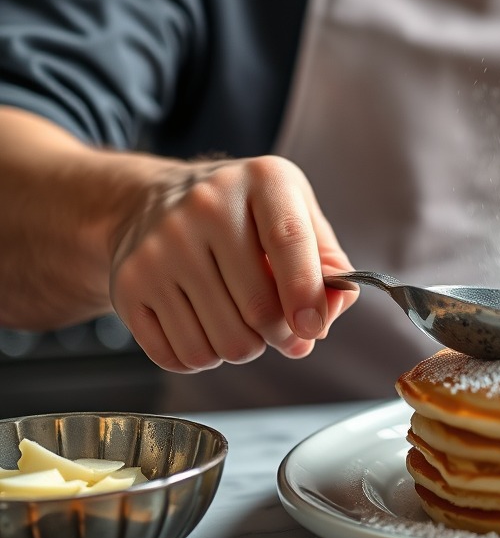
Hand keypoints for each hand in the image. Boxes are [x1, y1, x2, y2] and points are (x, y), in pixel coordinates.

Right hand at [110, 155, 356, 371]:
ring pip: (222, 342)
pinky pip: (181, 354)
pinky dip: (203, 358)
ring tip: (241, 322)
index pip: (288, 240)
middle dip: (281, 335)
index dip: (306, 293)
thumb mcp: (293, 210)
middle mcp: (206, 206)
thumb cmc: (240, 212)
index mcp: (261, 179)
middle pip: (258, 307)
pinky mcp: (129, 283)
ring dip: (244, 349)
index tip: (312, 327)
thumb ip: (326, 259)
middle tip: (282, 330)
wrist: (149, 200)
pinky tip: (206, 327)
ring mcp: (162, 246)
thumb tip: (331, 308)